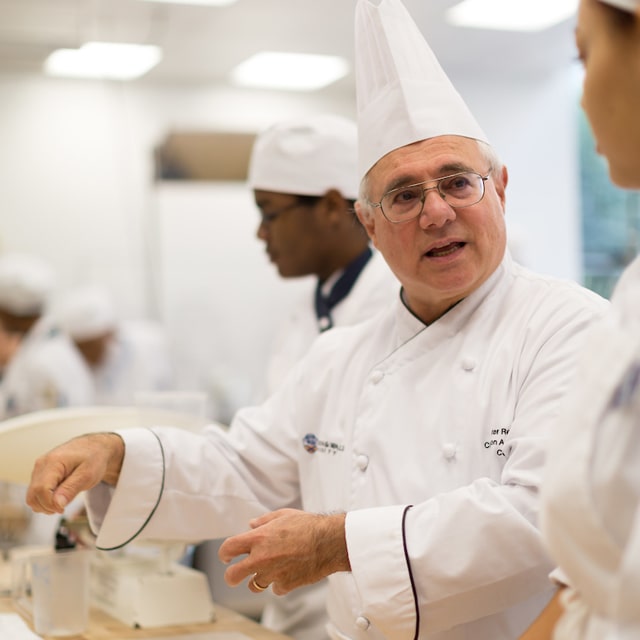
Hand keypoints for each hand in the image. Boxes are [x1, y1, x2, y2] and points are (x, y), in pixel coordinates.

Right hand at [26, 432, 124, 514]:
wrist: (94, 447)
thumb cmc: (93, 458)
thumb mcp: (88, 474)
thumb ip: (71, 489)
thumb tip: (56, 505)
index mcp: (53, 461)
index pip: (41, 489)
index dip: (50, 504)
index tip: (63, 509)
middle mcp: (42, 464)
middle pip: (33, 495)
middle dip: (46, 507)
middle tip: (63, 507)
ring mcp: (39, 468)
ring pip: (32, 496)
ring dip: (45, 504)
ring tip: (63, 499)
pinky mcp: (40, 473)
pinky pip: (35, 492)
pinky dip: (45, 499)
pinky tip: (59, 495)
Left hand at [218, 508, 349, 594]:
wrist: (329, 542)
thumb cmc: (308, 525)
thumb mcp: (283, 515)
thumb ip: (264, 521)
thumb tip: (251, 524)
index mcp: (258, 538)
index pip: (228, 548)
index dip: (224, 553)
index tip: (227, 556)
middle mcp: (261, 558)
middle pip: (233, 575)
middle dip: (231, 576)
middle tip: (235, 574)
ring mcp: (272, 574)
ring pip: (254, 585)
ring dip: (258, 579)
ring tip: (269, 570)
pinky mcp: (285, 585)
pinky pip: (275, 589)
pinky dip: (279, 583)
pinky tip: (288, 572)